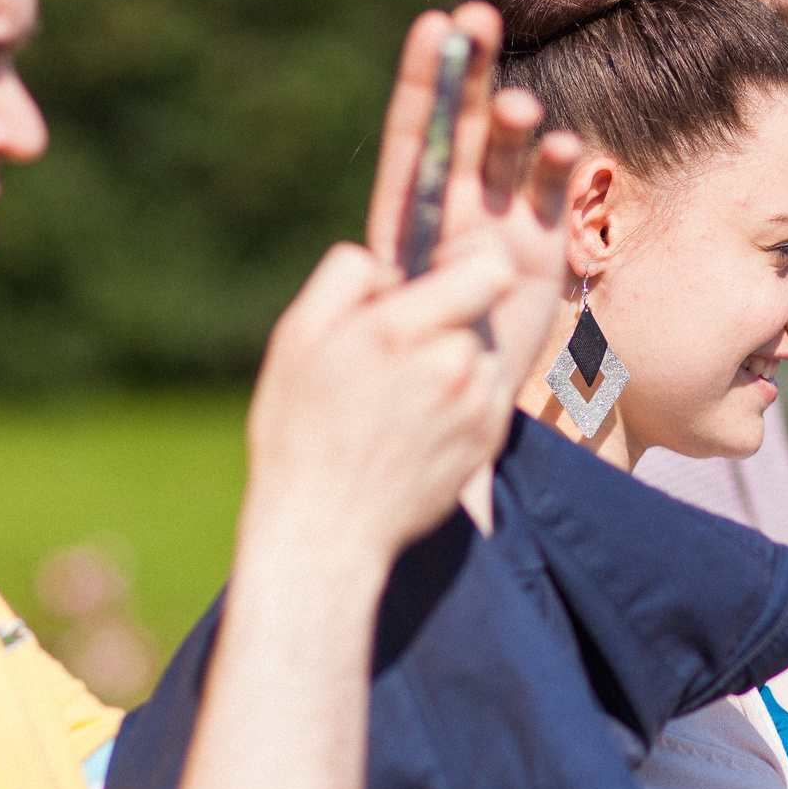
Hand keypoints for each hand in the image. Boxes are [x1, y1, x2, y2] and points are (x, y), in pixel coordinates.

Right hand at [237, 236, 520, 582]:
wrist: (325, 529)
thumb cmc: (300, 430)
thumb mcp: (298, 335)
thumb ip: (347, 276)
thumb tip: (391, 261)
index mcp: (401, 332)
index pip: (488, 265)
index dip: (468, 259)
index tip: (441, 273)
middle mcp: (453, 367)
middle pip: (484, 307)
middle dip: (450, 314)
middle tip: (402, 345)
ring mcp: (477, 407)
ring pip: (486, 350)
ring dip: (458, 357)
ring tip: (406, 392)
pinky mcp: (489, 441)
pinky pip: (489, 392)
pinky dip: (464, 396)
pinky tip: (419, 420)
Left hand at [363, 5, 582, 436]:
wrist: (455, 419)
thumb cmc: (404, 378)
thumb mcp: (396, 331)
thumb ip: (427, 289)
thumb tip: (474, 255)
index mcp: (407, 219)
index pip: (413, 137)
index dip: (425, 81)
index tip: (435, 26)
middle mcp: (455, 210)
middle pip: (461, 127)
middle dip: (472, 71)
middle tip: (480, 18)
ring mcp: (502, 225)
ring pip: (509, 154)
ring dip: (514, 123)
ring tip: (518, 112)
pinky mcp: (543, 248)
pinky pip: (554, 194)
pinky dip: (561, 167)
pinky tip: (564, 148)